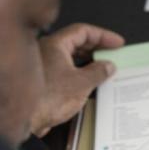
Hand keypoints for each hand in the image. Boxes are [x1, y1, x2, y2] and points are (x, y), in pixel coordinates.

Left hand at [30, 23, 124, 137]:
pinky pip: (68, 69)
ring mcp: (46, 65)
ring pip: (72, 56)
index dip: (103, 36)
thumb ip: (99, 71)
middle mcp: (48, 51)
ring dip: (90, 61)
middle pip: (77, 42)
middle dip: (98, 48)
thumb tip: (108, 65)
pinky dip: (82, 71)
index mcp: (55, 45)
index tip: (117, 43)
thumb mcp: (82, 83)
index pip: (82, 31)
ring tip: (106, 68)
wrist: (29, 118)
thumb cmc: (49, 98)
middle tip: (114, 53)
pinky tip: (92, 80)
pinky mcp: (47, 79)